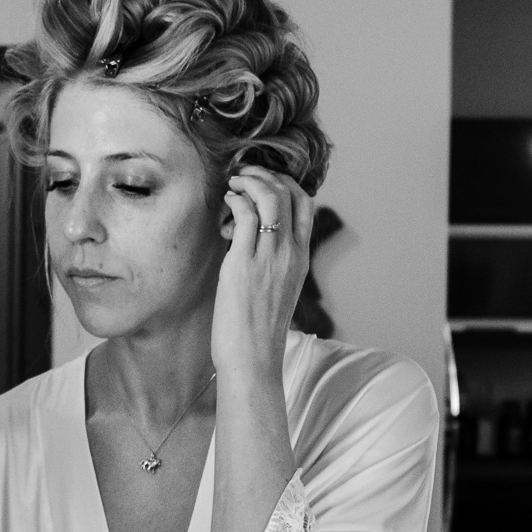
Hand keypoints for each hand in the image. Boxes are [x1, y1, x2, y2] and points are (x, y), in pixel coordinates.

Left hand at [212, 166, 314, 374]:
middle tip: (243, 174)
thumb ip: (273, 262)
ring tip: (232, 183)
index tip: (264, 180)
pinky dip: (235, 200)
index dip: (286, 183)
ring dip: (249, 182)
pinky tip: (226, 203)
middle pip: (289, 194)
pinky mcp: (244, 264)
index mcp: (301, 259)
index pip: (306, 205)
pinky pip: (245, 216)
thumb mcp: (277, 290)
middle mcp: (290, 254)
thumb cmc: (258, 329)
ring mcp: (270, 258)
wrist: (253, 358)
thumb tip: (252, 239)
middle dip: (265, 175)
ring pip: (269, 199)